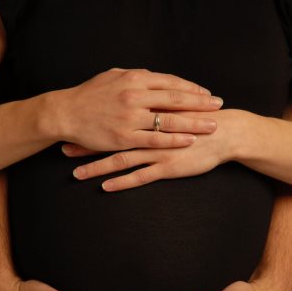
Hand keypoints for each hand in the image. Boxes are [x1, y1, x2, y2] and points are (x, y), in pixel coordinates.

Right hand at [53, 68, 222, 150]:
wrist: (65, 112)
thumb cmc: (88, 94)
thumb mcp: (113, 76)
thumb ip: (136, 77)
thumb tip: (154, 77)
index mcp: (134, 79)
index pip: (171, 83)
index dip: (192, 89)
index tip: (207, 94)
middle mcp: (136, 96)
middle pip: (176, 99)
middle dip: (201, 103)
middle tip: (219, 106)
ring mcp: (131, 118)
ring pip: (170, 120)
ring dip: (194, 123)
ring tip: (212, 126)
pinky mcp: (125, 137)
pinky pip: (156, 139)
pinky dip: (175, 139)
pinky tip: (189, 140)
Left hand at [62, 109, 243, 190]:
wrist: (226, 132)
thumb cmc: (200, 119)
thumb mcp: (175, 106)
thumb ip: (155, 105)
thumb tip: (138, 104)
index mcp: (149, 114)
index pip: (114, 119)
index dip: (93, 124)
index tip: (73, 128)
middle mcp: (149, 131)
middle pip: (111, 139)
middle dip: (87, 146)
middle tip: (65, 150)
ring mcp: (158, 150)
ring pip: (121, 159)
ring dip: (97, 167)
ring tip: (76, 173)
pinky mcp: (168, 167)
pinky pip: (140, 176)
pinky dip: (121, 181)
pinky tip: (105, 187)